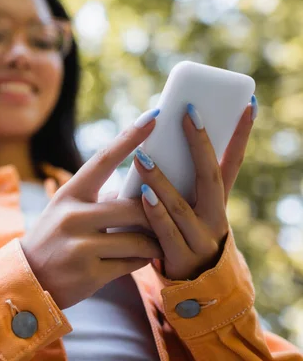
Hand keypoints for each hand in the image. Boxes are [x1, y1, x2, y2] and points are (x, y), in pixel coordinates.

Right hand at [20, 109, 163, 309]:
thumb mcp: (67, 211)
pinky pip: (134, 263)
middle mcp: (72, 217)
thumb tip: (139, 184)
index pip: (103, 160)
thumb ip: (99, 198)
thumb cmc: (54, 239)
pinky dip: (143, 260)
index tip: (154, 115)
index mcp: (69, 195)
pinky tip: (139, 258)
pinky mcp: (89, 274)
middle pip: (134, 207)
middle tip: (170, 213)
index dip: (130, 137)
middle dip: (156, 212)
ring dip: (154, 241)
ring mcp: (80, 246)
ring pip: (139, 239)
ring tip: (156, 241)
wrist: (27, 280)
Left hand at [135, 99, 256, 280]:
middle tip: (187, 113)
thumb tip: (154, 139)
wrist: (192, 286)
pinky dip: (154, 214)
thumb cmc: (182, 233)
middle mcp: (215, 216)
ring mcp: (200, 238)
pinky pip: (165, 232)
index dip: (241, 134)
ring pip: (181, 205)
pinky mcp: (180, 258)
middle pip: (210, 176)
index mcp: (217, 200)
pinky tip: (143, 196)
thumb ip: (178, 180)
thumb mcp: (189, 206)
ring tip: (142, 156)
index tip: (247, 104)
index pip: (233, 162)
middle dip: (200, 143)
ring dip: (161, 180)